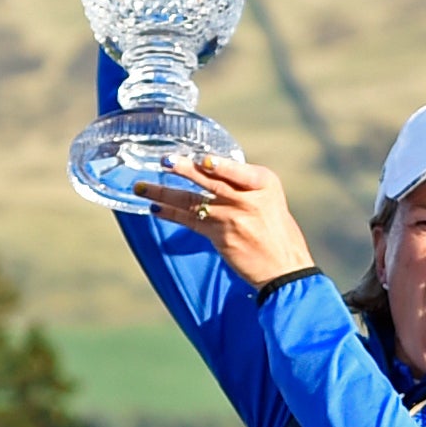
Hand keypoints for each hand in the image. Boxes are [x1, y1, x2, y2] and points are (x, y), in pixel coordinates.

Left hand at [140, 153, 319, 292]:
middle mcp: (248, 198)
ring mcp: (232, 218)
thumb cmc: (276, 230)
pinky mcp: (219, 236)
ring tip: (141, 186)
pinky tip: (154, 207)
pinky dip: (170, 213)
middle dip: (185, 170)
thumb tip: (208, 168)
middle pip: (211, 181)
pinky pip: (189, 221)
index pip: (235, 170)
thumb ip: (242, 183)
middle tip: (164, 161)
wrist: (284, 267)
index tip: (199, 159)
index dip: (217, 165)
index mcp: (263, 182)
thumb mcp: (269, 198)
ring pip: (193, 200)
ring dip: (164, 193)